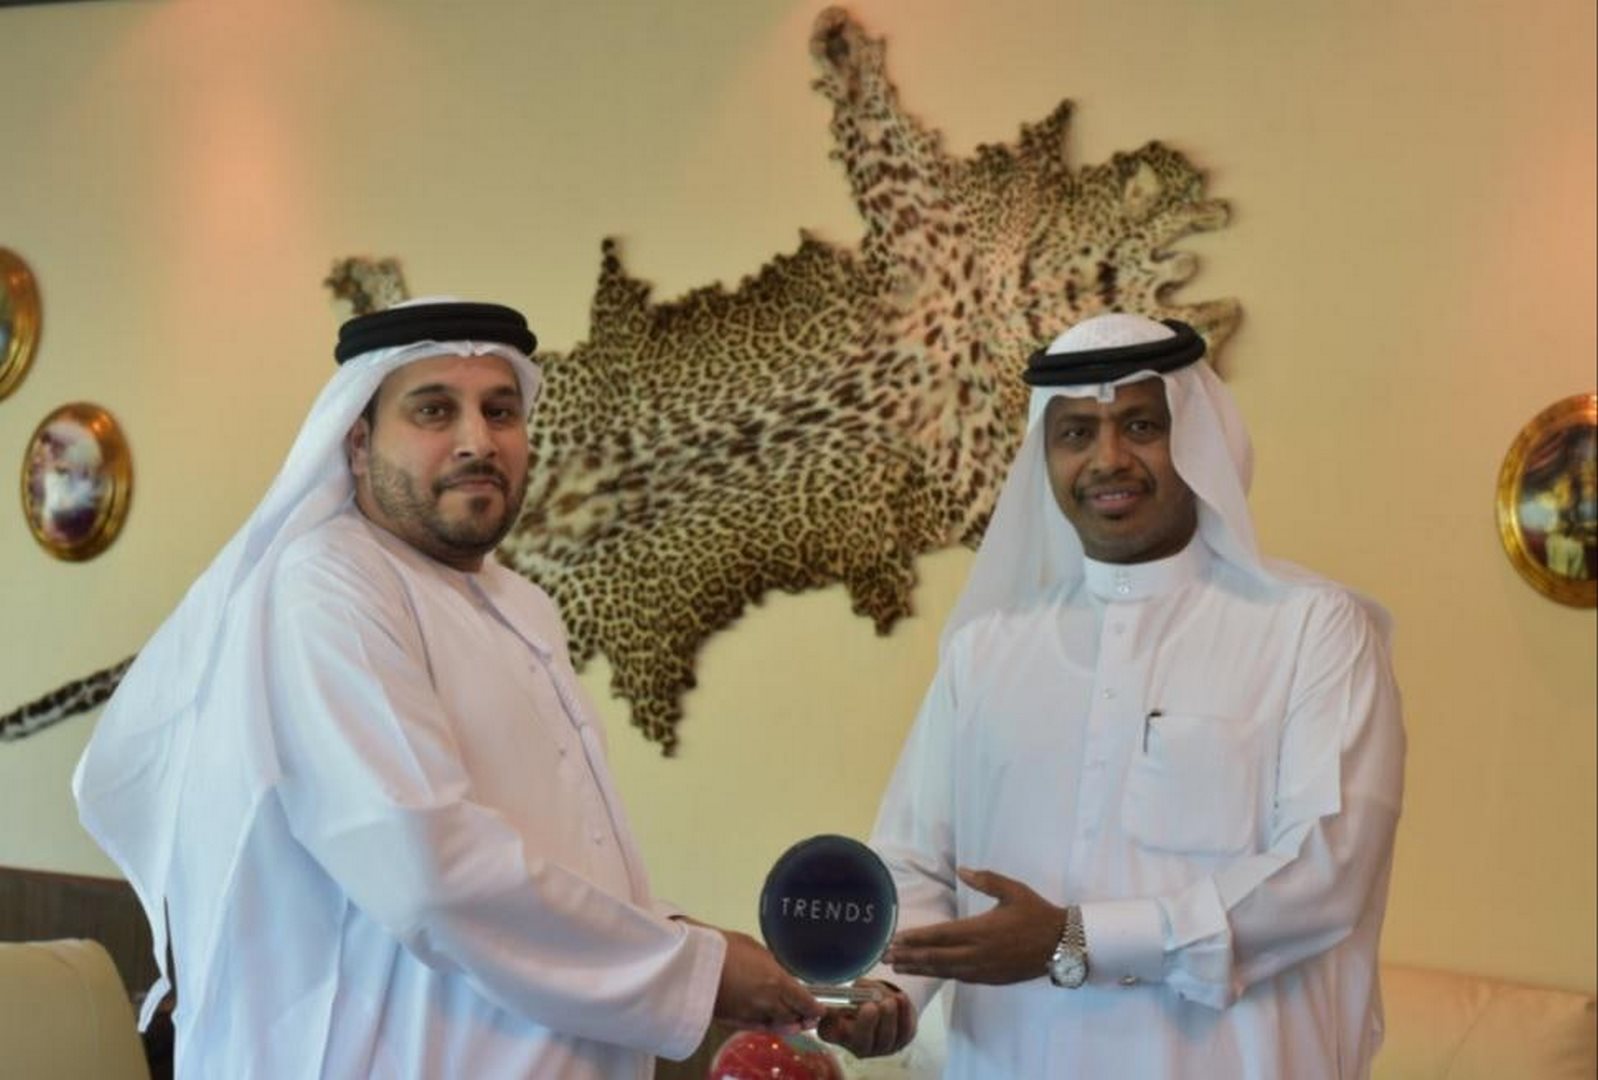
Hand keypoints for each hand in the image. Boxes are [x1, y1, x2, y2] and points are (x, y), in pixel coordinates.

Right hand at [713, 929, 823, 1033]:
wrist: (694, 963)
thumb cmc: (725, 947)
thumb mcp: (755, 948)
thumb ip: (770, 963)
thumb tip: (776, 970)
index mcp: (777, 982)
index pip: (803, 1001)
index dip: (814, 1008)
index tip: (820, 1010)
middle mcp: (768, 1003)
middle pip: (792, 1015)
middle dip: (803, 1018)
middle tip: (810, 1018)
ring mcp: (751, 1014)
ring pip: (776, 1024)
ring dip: (788, 1025)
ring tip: (796, 1025)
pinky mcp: (734, 1021)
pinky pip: (758, 1027)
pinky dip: (769, 1027)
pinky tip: (773, 1026)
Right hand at [815, 979, 915, 1057]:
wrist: (887, 1002)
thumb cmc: (865, 996)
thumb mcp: (855, 990)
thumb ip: (853, 992)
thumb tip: (854, 993)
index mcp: (838, 1032)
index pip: (828, 1033)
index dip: (829, 1025)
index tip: (834, 1011)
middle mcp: (858, 1046)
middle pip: (861, 1042)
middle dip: (866, 1024)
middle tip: (870, 1007)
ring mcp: (881, 1048)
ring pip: (885, 1038)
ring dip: (888, 1018)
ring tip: (889, 1001)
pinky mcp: (901, 1042)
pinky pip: (904, 1031)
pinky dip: (904, 1014)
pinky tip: (901, 998)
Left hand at [882, 867, 1063, 984]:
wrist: (1063, 944)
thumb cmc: (1036, 913)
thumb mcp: (1013, 890)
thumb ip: (985, 879)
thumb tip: (962, 869)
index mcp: (981, 930)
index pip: (941, 936)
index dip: (916, 939)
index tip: (896, 939)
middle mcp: (978, 953)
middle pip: (937, 957)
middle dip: (910, 957)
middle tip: (885, 957)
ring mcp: (984, 970)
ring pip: (946, 971)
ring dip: (921, 969)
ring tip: (899, 968)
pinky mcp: (991, 979)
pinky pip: (961, 978)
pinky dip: (942, 975)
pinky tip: (930, 972)